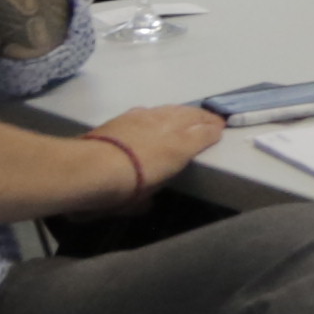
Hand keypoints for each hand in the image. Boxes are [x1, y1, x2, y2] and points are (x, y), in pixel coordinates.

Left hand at [85, 105, 229, 204]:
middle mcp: (167, 128)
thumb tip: (144, 204)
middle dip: (203, 117)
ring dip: (182, 111)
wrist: (93, 167)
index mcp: (178, 146)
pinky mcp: (124, 117)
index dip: (212, 131)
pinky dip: (156, 112)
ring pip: (170, 110)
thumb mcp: (140, 202)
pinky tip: (154, 114)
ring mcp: (145, 119)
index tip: (220, 130)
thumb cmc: (126, 186)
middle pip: (190, 116)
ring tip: (186, 114)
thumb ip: (146, 200)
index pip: (202, 134)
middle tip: (211, 118)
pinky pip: (149, 111)